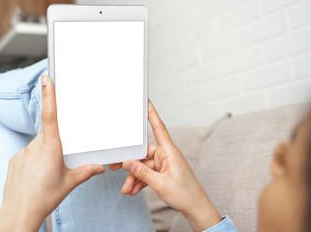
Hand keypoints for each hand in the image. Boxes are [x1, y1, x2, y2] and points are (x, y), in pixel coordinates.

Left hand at [0, 75, 104, 230]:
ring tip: (46, 173)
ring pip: (38, 144)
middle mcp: (35, 146)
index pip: (51, 115)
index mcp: (51, 148)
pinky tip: (36, 175)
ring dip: (45, 153)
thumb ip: (86, 171)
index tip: (47, 79)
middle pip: (49, 133)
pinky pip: (28, 153)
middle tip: (58, 162)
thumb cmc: (44, 198)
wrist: (19, 213)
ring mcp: (22, 152)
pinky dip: (34, 160)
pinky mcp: (14, 160)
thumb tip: (99, 167)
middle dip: (56, 142)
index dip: (49, 95)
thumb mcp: (70, 183)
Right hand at [110, 101, 220, 231]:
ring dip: (134, 177)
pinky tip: (133, 191)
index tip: (146, 101)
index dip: (151, 113)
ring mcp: (165, 164)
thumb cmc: (185, 194)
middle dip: (130, 164)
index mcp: (169, 151)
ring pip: (143, 166)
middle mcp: (166, 155)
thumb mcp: (160, 184)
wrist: (196, 208)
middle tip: (114, 167)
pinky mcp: (163, 172)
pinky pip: (147, 173)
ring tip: (127, 189)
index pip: (158, 127)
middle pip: (143, 153)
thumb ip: (142, 172)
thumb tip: (127, 162)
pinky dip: (139, 182)